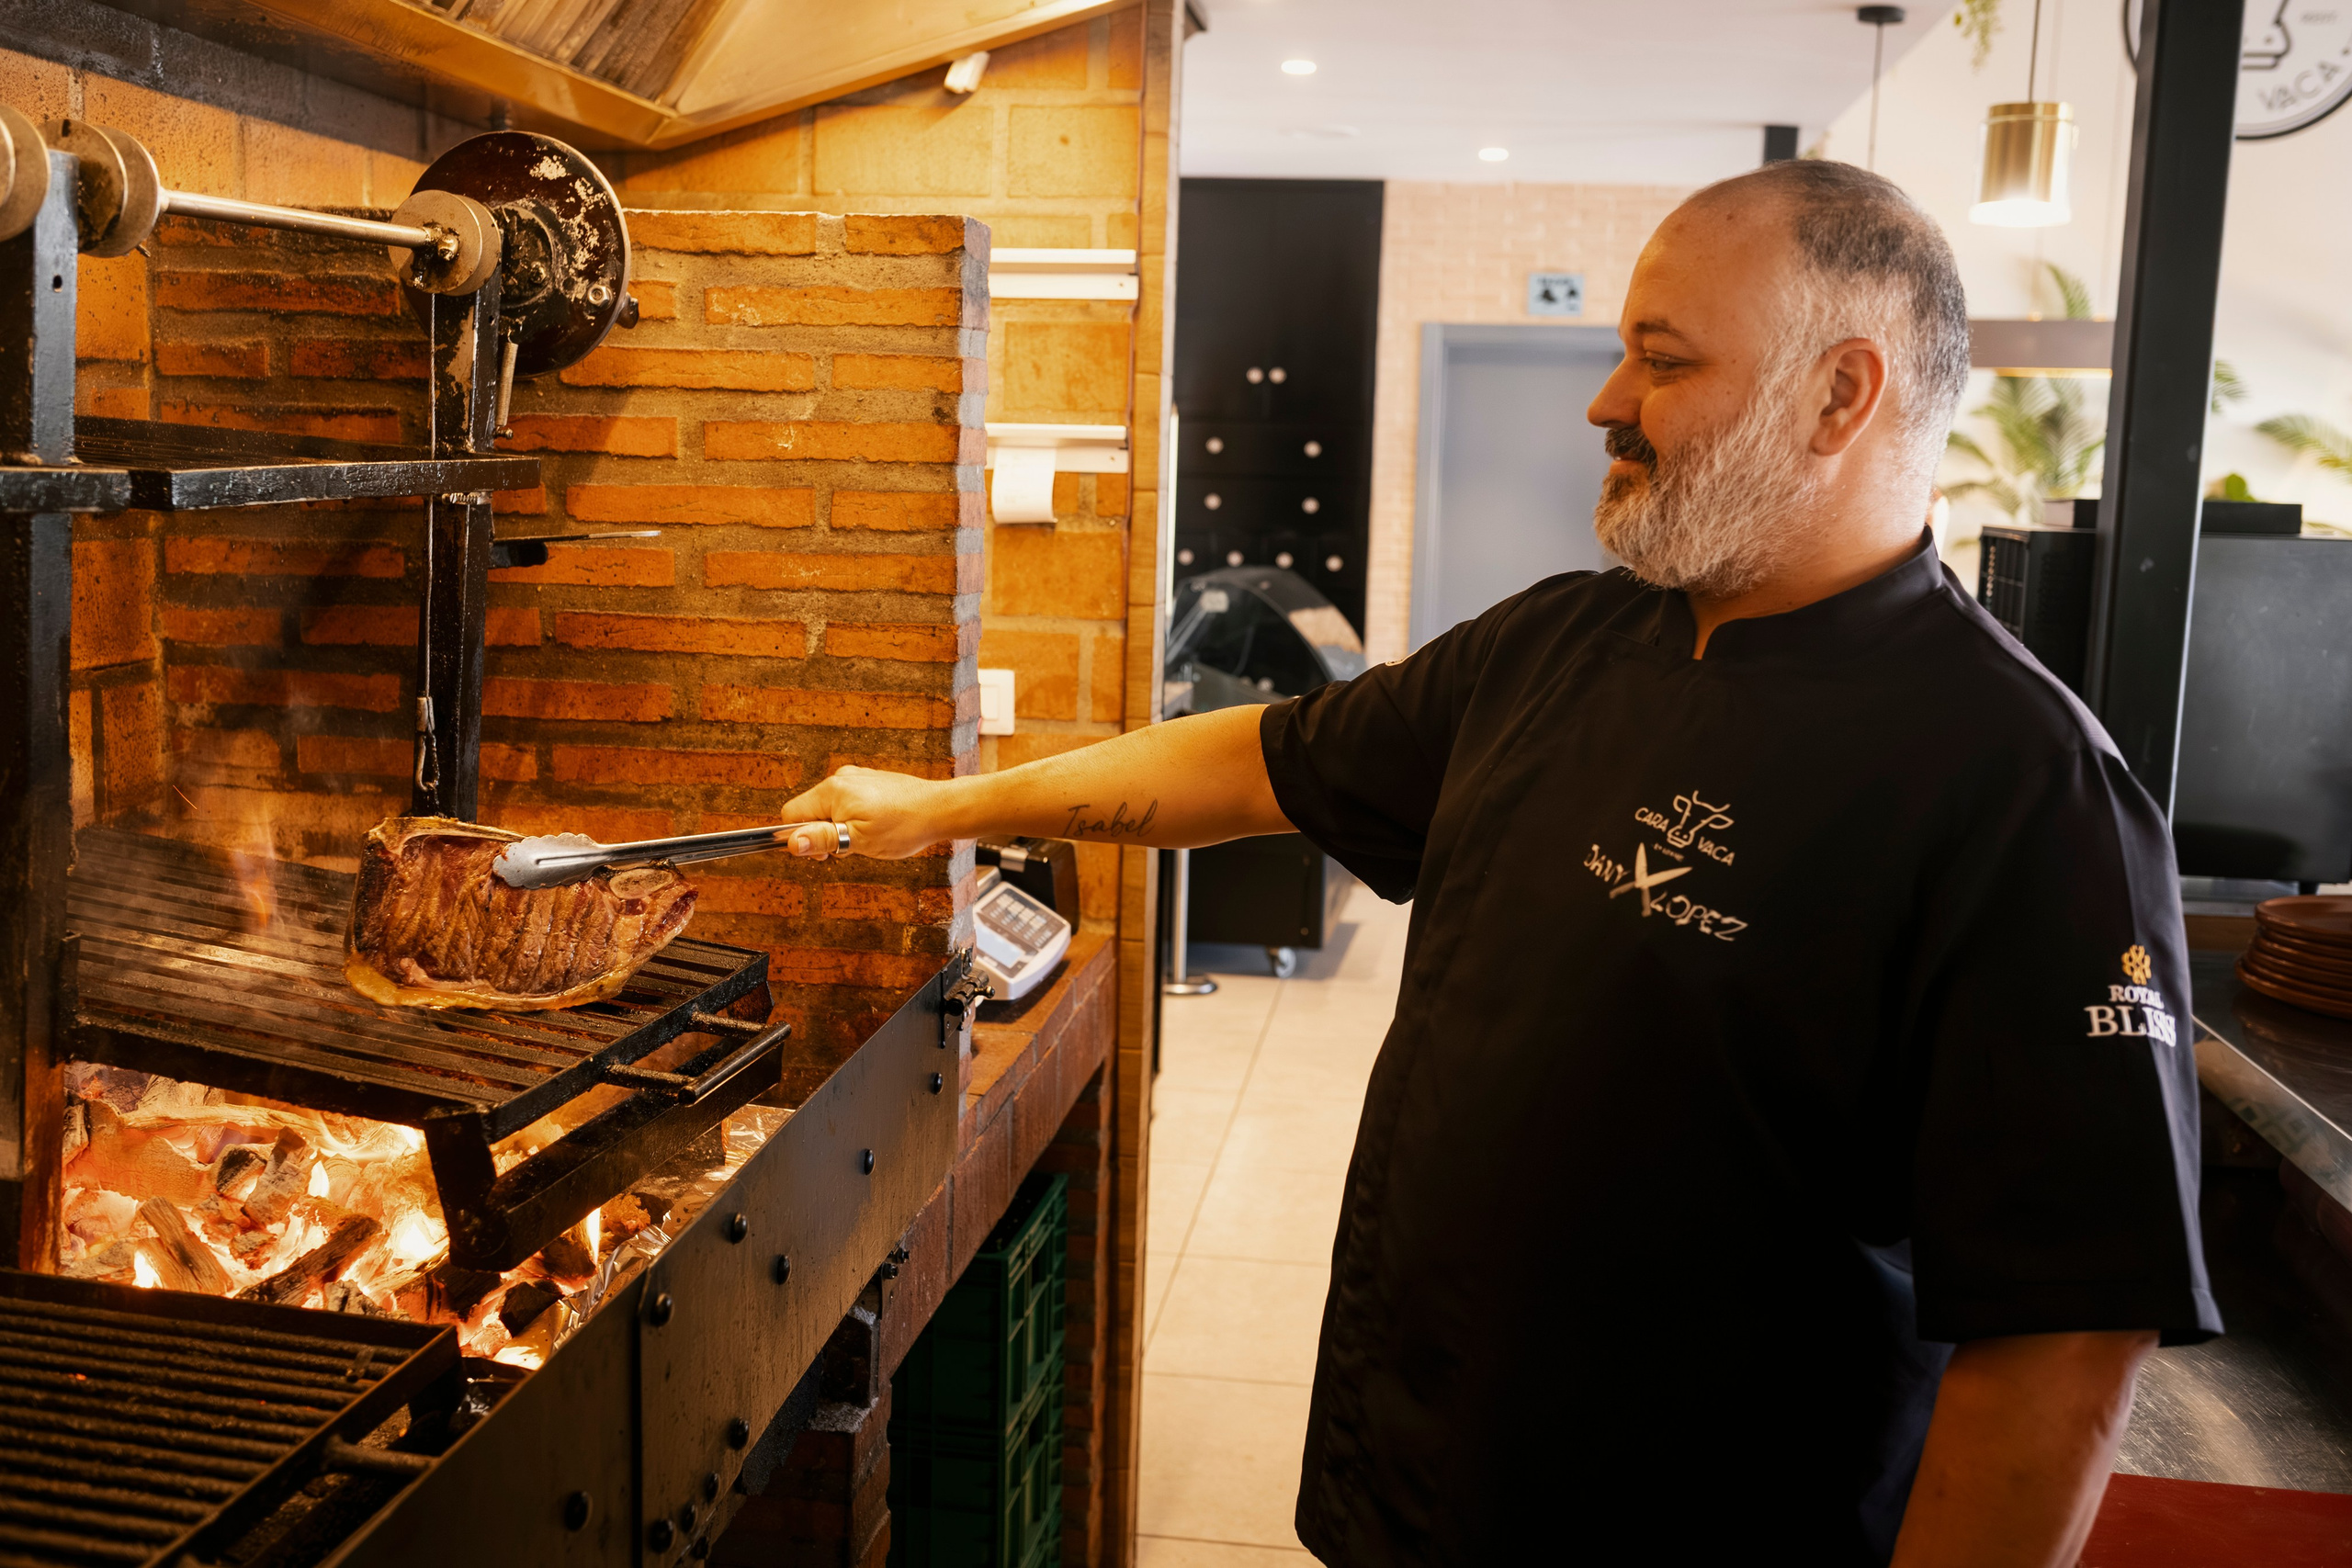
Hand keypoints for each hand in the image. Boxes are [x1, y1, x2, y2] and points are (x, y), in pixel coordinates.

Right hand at [782, 766, 953, 859]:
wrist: (940, 810)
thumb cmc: (904, 826)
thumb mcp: (858, 840)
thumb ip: (822, 839)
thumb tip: (791, 843)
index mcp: (832, 791)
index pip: (792, 814)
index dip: (802, 838)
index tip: (824, 852)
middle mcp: (841, 778)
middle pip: (811, 812)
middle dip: (826, 834)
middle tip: (853, 846)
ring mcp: (856, 778)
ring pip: (831, 810)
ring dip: (842, 828)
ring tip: (869, 836)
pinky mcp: (870, 782)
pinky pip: (849, 803)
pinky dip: (856, 818)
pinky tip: (878, 826)